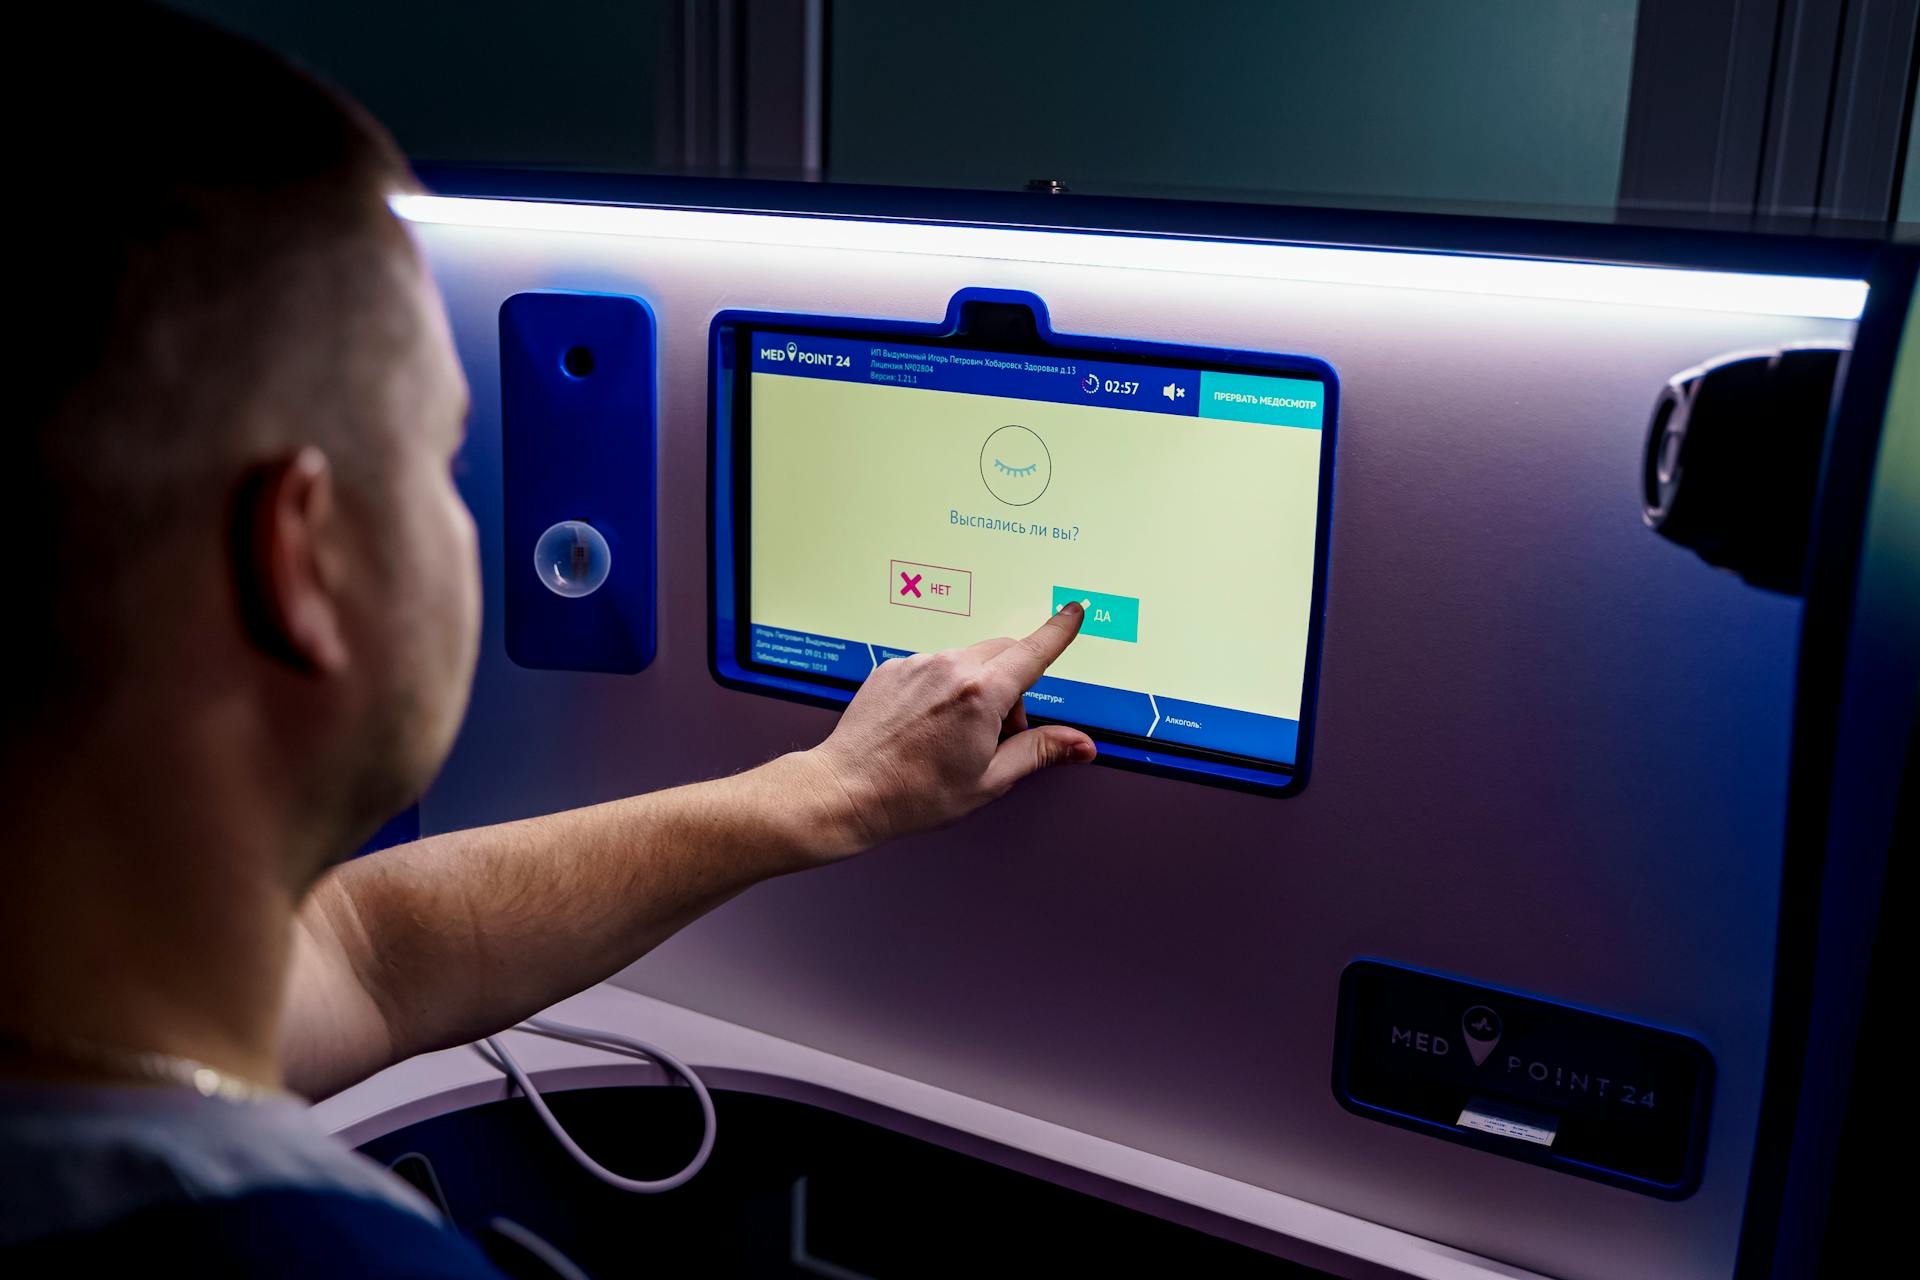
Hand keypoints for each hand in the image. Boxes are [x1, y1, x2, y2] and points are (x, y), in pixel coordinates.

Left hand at [794, 602, 1094, 858]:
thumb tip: (1080, 743)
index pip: (1033, 651)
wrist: (848, 790)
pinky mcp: (892, 668)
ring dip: (976, 688)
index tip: (1073, 613)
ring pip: (967, 661)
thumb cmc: (914, 793)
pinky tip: (926, 726)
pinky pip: (933, 668)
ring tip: (953, 735)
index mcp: (980, 694)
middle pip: (1002, 655)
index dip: (1058, 631)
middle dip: (1013, 685)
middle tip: (1000, 732)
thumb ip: (1040, 751)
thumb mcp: (990, 779)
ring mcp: (917, 664)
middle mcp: (949, 668)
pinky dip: (941, 689)